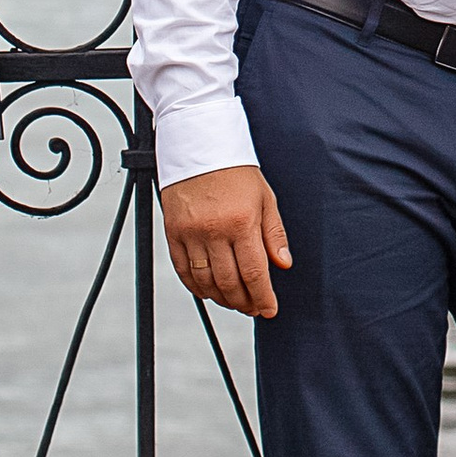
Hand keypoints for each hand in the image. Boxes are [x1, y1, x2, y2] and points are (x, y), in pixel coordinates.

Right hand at [160, 164, 292, 316]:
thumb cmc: (236, 171)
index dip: (263, 297)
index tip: (269, 310)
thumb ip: (274, 234)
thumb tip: (283, 264)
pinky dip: (196, 287)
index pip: (254, 272)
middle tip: (252, 307)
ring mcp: (191, 233)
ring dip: (221, 298)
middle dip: (243, 302)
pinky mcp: (173, 232)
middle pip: (229, 282)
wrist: (200, 146)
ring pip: (205, 281)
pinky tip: (208, 291)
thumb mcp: (265, 198)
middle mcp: (214, 230)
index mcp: (242, 222)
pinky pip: (182, 270)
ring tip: (233, 301)